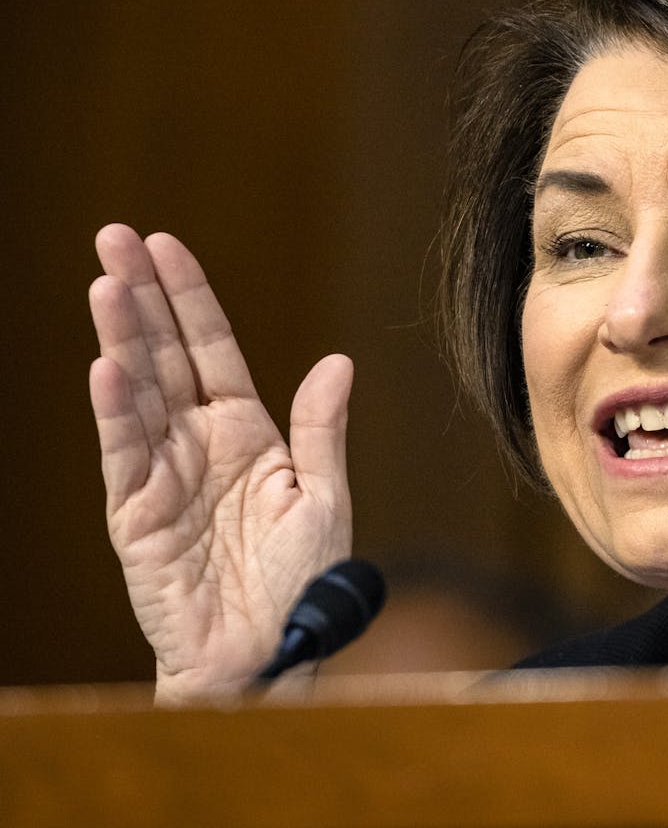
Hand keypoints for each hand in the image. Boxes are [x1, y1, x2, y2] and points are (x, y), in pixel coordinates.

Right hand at [88, 224, 352, 702]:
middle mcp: (198, 444)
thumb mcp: (322, 498)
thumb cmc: (301, 584)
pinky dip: (115, 413)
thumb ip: (322, 431)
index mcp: (246, 432)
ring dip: (120, 339)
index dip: (188, 298)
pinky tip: (105, 368)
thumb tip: (337, 360)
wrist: (271, 655)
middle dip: (140, 296)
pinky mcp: (138, 516)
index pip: (211, 350)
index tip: (166, 245)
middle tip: (112, 236)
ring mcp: (163, 475)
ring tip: (104, 283)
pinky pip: (125, 456)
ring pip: (136, 394)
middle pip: (163, 357)